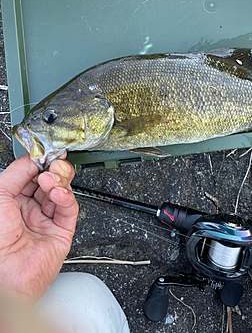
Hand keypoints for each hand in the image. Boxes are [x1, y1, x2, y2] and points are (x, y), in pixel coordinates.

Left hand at [0, 153, 77, 305]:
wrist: (5, 274)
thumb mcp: (0, 194)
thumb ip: (19, 171)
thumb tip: (36, 157)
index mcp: (11, 200)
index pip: (31, 174)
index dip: (40, 162)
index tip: (47, 152)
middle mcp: (28, 210)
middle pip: (49, 181)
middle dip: (53, 169)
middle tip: (53, 164)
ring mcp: (45, 220)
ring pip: (62, 192)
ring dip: (59, 181)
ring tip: (51, 180)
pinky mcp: (61, 231)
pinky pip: (69, 208)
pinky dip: (66, 197)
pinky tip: (58, 193)